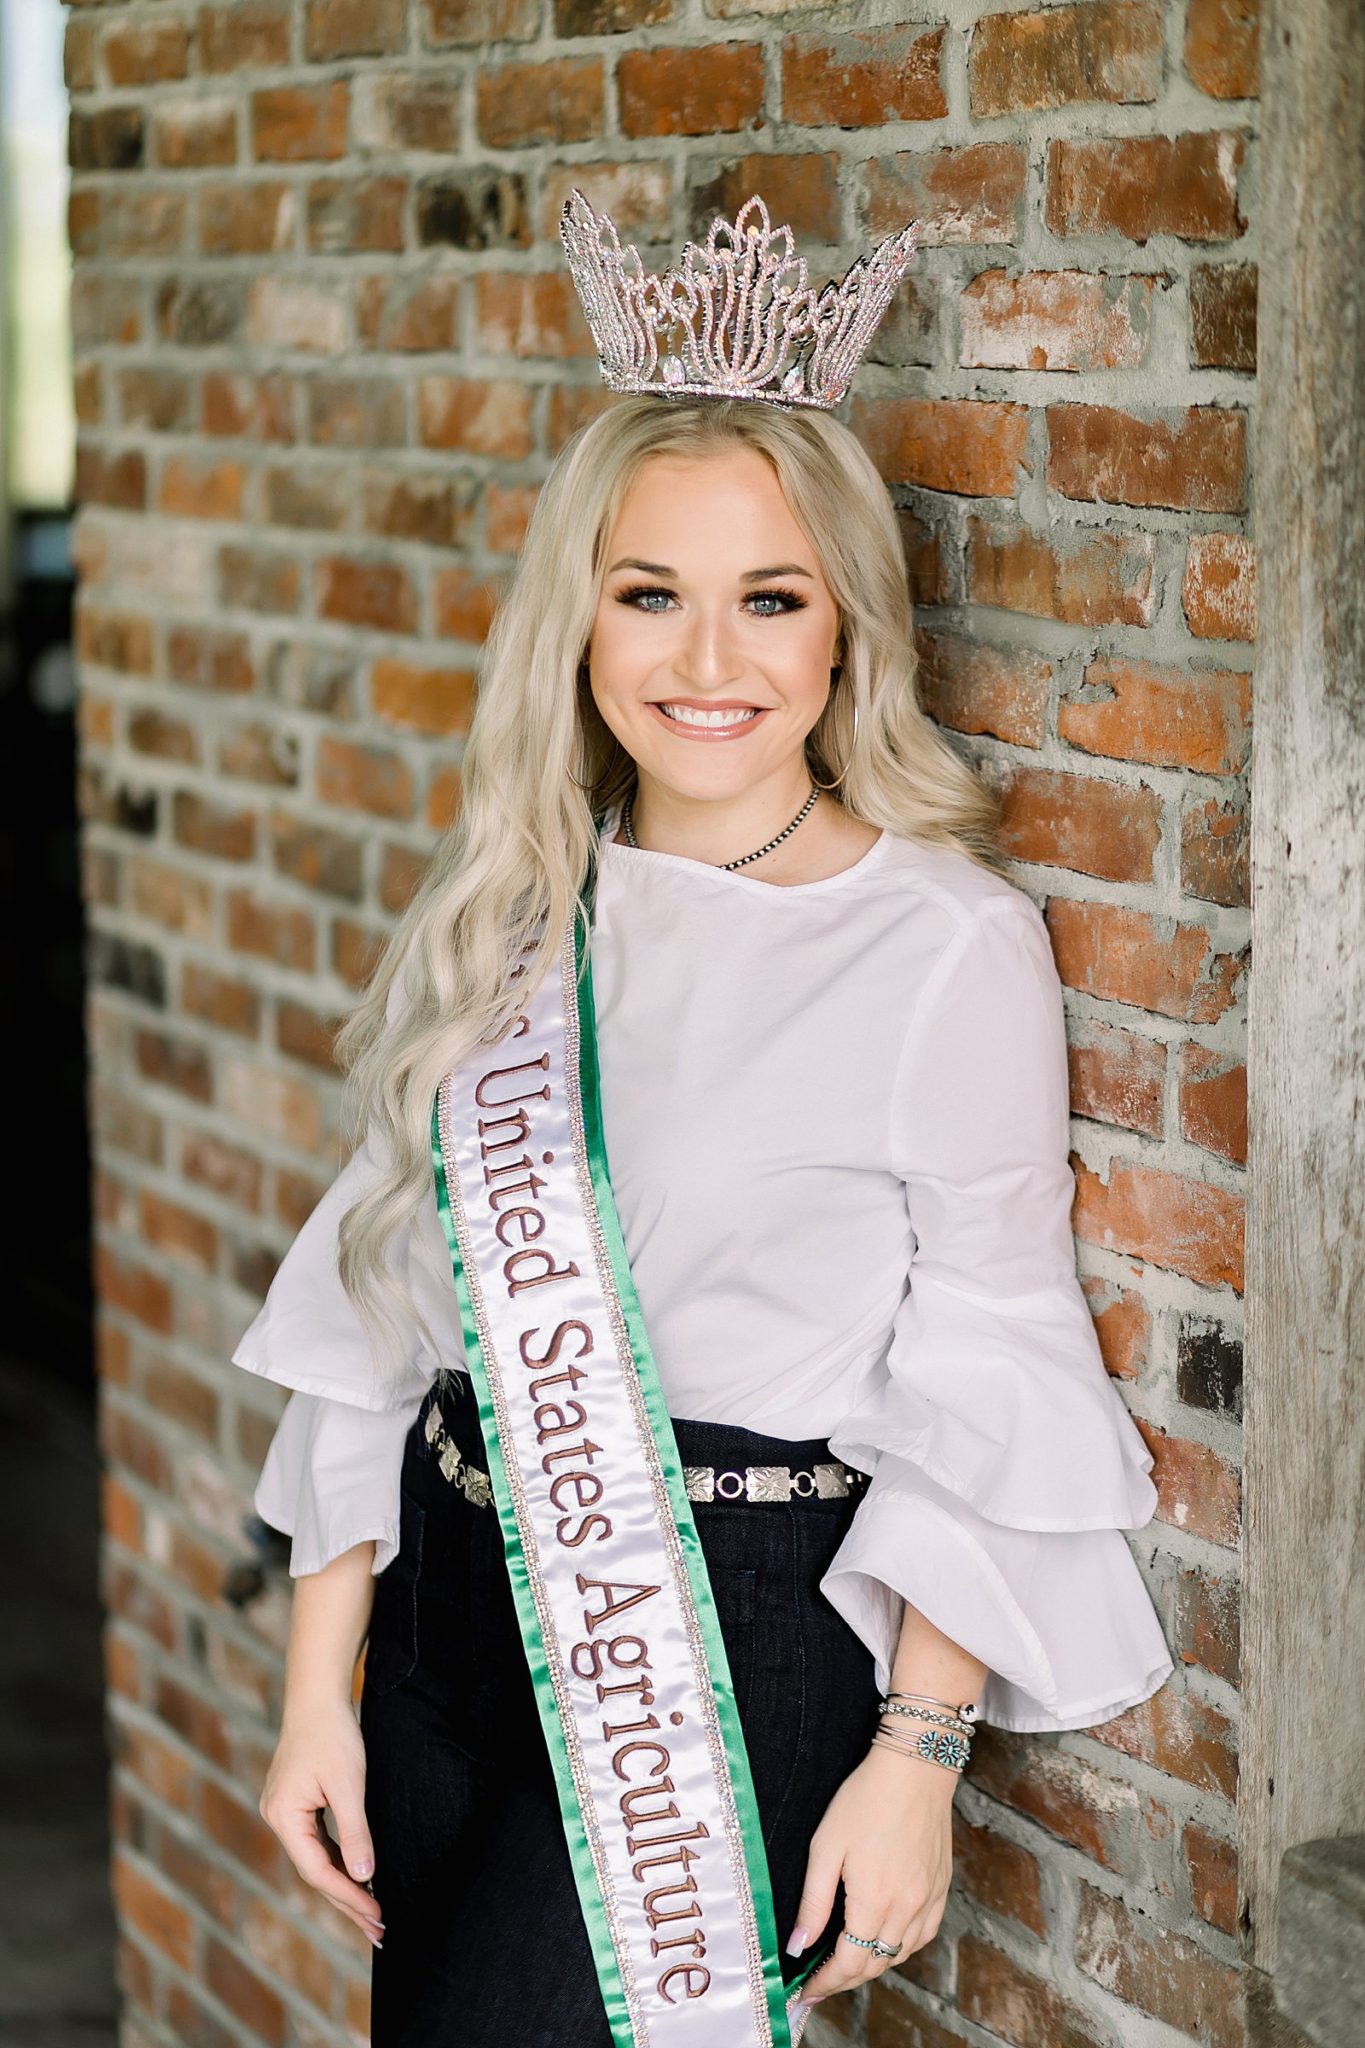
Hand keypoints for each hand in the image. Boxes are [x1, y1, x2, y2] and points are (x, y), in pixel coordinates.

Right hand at [259, 1697, 384, 1946]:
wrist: (317, 1696)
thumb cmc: (333, 1735)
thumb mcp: (349, 1785)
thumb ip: (356, 1833)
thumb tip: (365, 1878)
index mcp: (284, 1816)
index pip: (318, 1870)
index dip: (349, 1896)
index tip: (377, 1916)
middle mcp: (278, 1818)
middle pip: (316, 1871)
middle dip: (348, 1901)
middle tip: (379, 1931)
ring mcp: (285, 1812)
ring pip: (317, 1859)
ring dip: (345, 1885)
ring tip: (373, 1914)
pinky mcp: (297, 1804)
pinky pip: (319, 1842)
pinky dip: (340, 1861)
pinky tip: (359, 1877)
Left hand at [787, 1744, 954, 2002]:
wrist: (915, 1767)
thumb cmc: (865, 1799)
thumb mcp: (826, 1846)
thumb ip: (813, 1902)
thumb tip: (799, 1945)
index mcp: (874, 1900)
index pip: (849, 1963)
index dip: (826, 1982)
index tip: (807, 1992)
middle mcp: (907, 1908)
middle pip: (875, 1965)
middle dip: (845, 1979)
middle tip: (821, 1981)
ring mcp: (929, 1899)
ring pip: (900, 1954)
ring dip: (873, 1965)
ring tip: (847, 1962)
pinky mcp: (941, 1887)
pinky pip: (923, 1935)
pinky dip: (902, 1946)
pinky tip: (886, 1939)